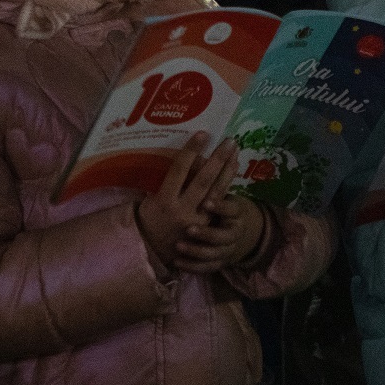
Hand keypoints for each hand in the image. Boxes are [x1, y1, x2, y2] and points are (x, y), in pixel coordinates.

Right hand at [135, 133, 234, 267]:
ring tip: (235, 152)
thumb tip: (181, 157)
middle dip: (217, 159)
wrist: (152, 251)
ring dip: (227, 170)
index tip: (202, 134)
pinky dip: (227, 185)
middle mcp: (182, 210)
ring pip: (216, 192)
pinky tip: (233, 170)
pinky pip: (220, 203)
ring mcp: (198, 220)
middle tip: (229, 141)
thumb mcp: (151, 200)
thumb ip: (166, 183)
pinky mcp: (207, 227)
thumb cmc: (149, 219)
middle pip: (203, 180)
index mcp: (164, 200)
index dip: (191, 151)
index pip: (179, 170)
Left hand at [174, 191, 265, 273]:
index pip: (232, 211)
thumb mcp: (221, 195)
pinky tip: (177, 262)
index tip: (206, 203)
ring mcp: (221, 249)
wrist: (235, 235)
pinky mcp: (214, 262)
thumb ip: (213, 182)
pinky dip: (191, 265)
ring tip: (179, 246)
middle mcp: (230, 232)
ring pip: (211, 254)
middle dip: (205, 233)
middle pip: (220, 237)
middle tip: (188, 229)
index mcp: (235, 214)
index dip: (220, 207)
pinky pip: (203, 268)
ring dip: (196, 250)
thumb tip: (197, 155)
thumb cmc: (219, 207)